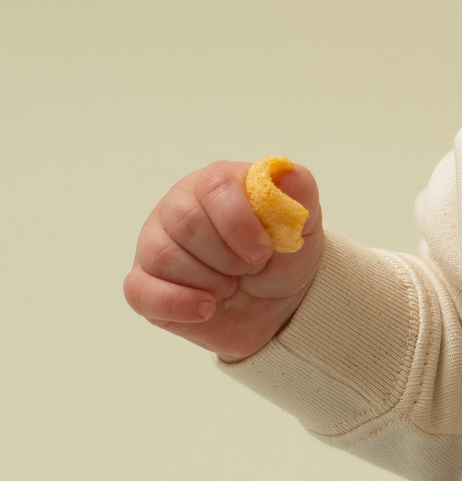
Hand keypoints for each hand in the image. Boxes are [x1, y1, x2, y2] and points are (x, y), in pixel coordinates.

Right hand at [124, 160, 323, 361]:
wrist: (277, 309)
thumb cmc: (282, 260)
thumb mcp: (303, 227)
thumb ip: (300, 193)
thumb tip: (287, 171)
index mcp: (216, 184)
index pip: (215, 185)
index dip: (240, 223)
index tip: (263, 252)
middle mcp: (179, 207)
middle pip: (186, 221)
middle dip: (227, 256)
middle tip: (248, 271)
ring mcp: (156, 245)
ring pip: (164, 256)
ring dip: (210, 282)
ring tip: (230, 287)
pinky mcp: (146, 285)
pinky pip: (140, 291)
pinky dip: (177, 304)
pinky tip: (206, 309)